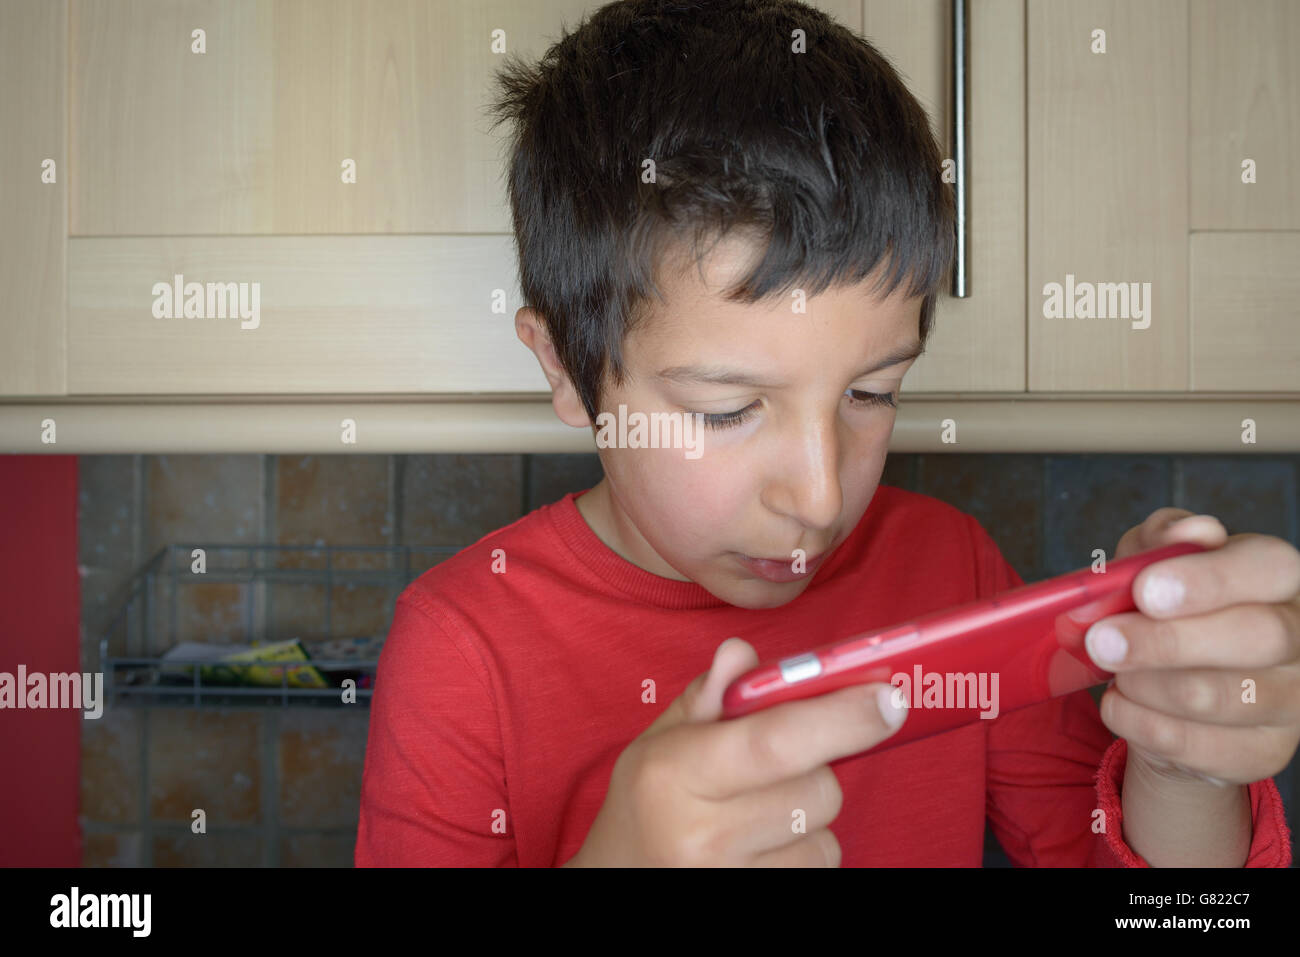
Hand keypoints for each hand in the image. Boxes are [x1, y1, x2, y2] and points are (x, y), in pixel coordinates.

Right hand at [563, 637, 908, 865]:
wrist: (620, 878)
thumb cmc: (651, 801)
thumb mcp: (662, 739)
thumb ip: (709, 695)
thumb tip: (743, 655)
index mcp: (674, 773)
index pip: (775, 742)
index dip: (841, 718)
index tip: (887, 698)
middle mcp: (699, 834)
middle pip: (818, 791)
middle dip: (819, 767)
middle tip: (782, 765)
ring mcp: (726, 880)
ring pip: (825, 837)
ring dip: (810, 819)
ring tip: (761, 814)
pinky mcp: (753, 907)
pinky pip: (817, 871)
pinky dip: (804, 853)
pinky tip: (764, 846)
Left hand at [1085, 508, 1299, 787]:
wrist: (1167, 691)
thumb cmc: (1164, 610)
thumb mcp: (1149, 563)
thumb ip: (1161, 540)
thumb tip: (1191, 532)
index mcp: (1279, 578)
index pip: (1267, 568)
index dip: (1209, 579)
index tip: (1145, 589)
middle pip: (1257, 638)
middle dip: (1168, 641)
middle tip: (1102, 640)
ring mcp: (1290, 701)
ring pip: (1222, 698)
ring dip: (1147, 685)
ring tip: (1110, 668)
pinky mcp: (1263, 752)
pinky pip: (1201, 747)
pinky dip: (1141, 724)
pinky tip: (1118, 703)